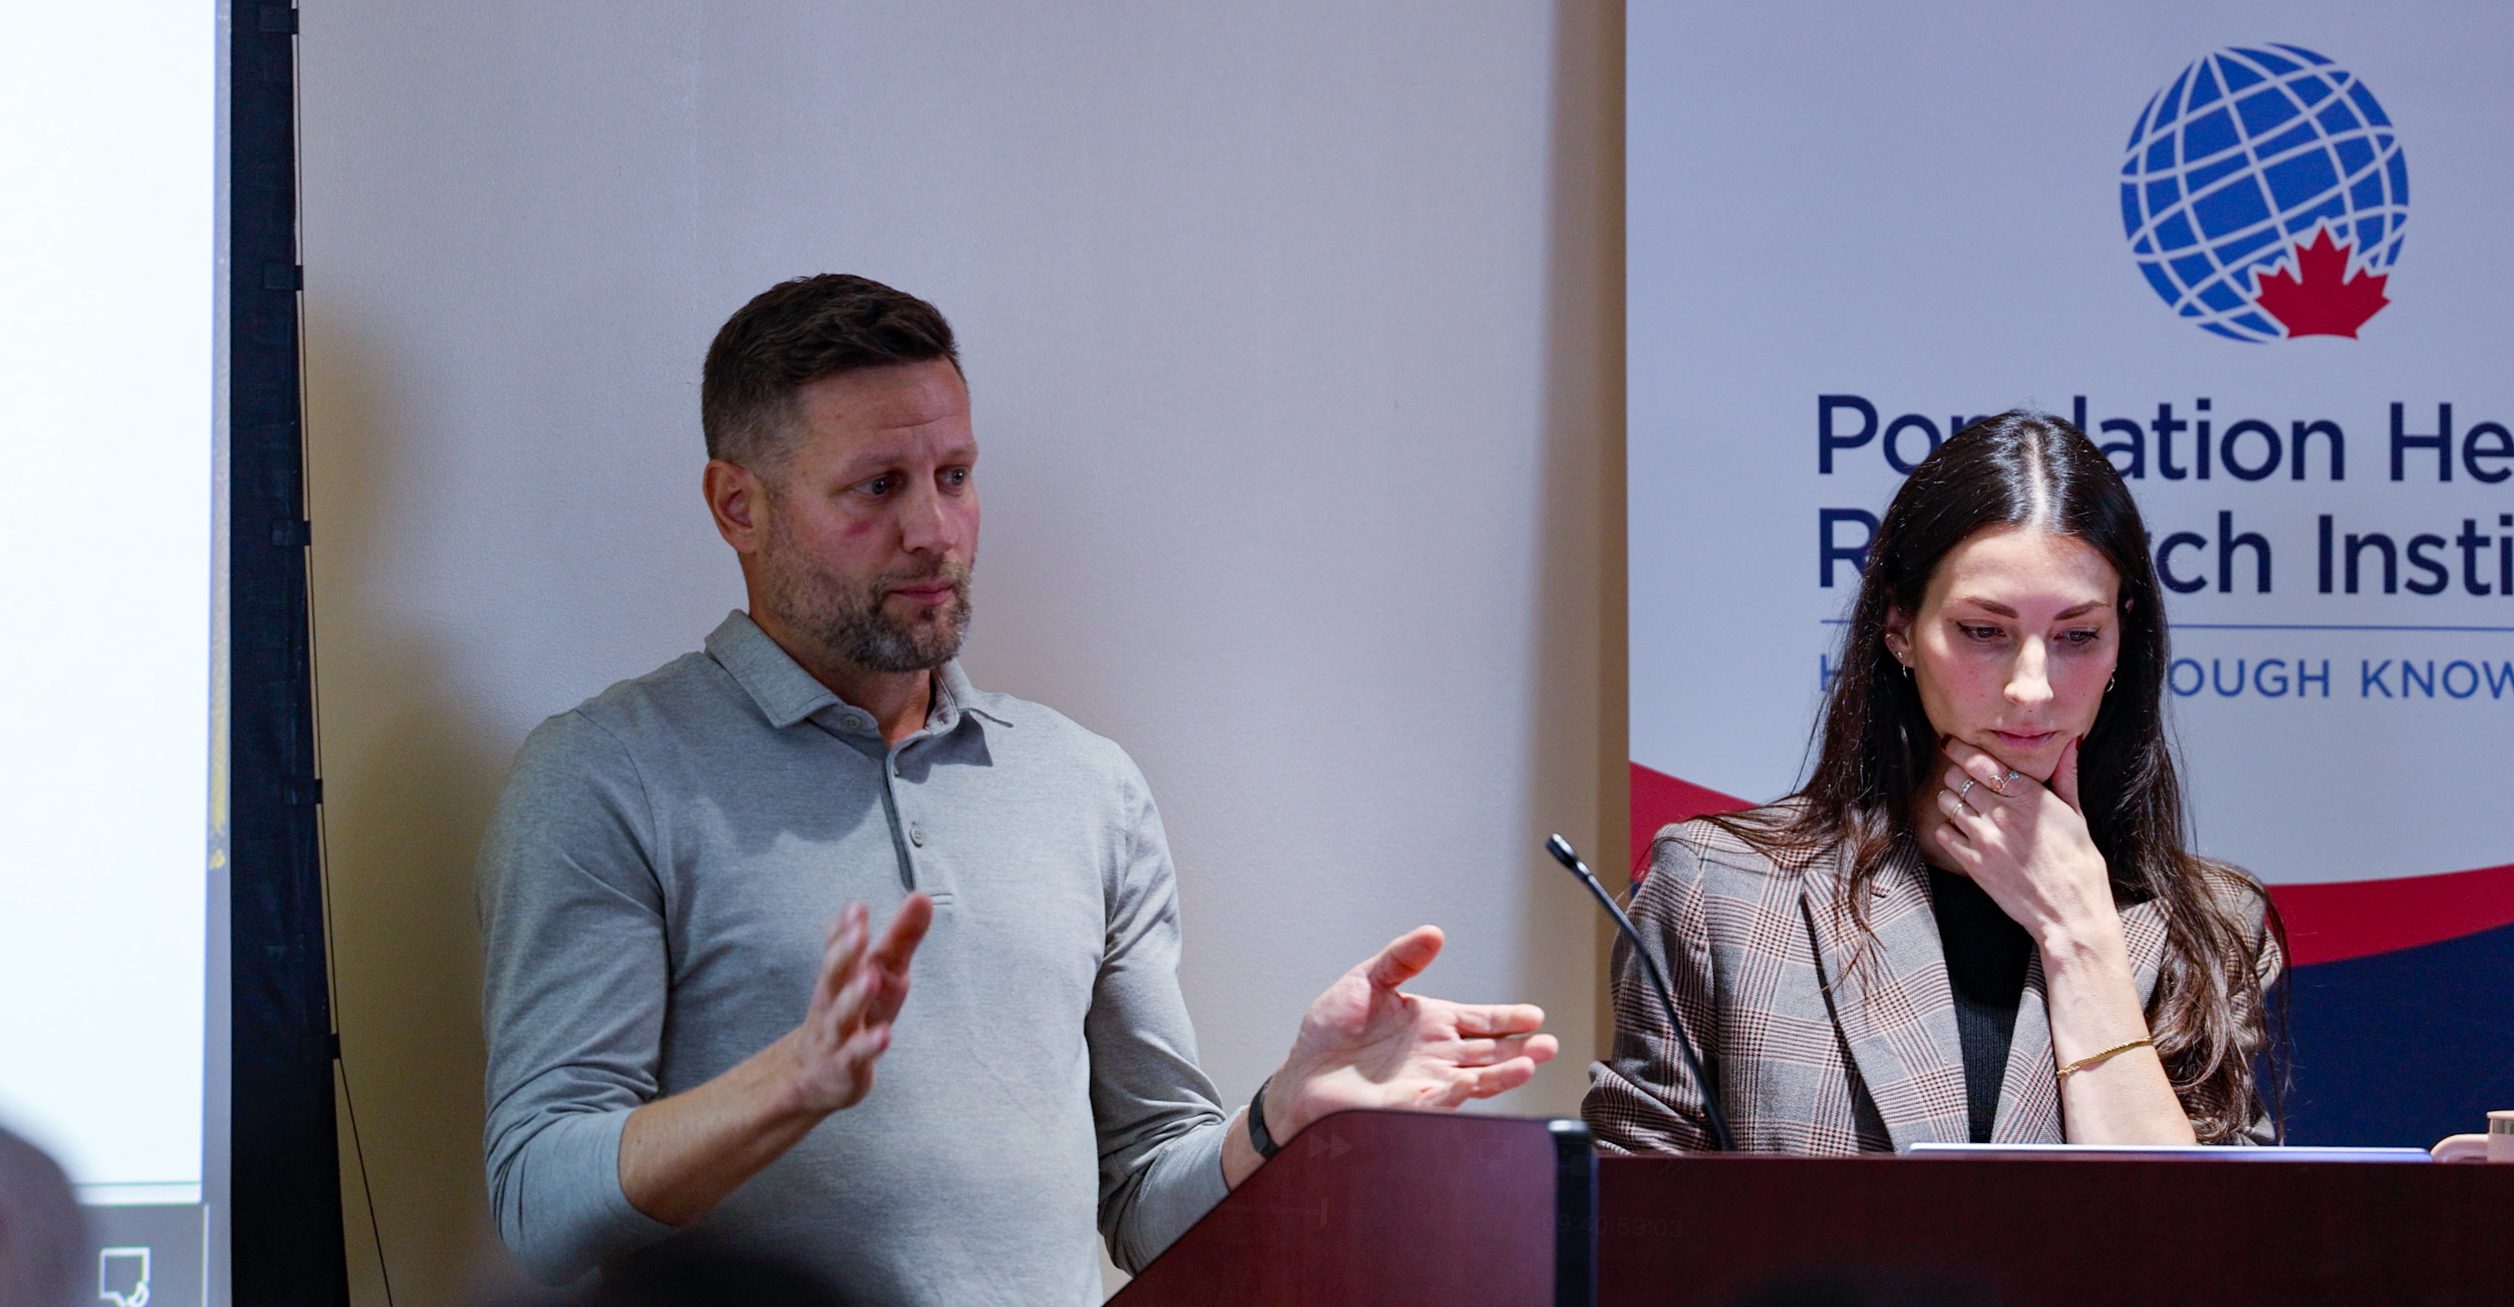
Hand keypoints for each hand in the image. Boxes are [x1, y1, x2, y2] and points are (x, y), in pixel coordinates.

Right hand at [782, 893, 933, 1114]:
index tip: (857, 908)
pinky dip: (868, 1047)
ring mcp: (837, 1035)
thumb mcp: (882, 972)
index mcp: (842, 975)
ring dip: (854, 997)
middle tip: (858, 933)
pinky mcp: (847, 1068)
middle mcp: (834, 1001)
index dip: (845, 928)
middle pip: (833, 975)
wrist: (813, 1074)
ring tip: (869, 979)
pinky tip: (883, 1036)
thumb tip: (922, 896)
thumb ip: (901, 937)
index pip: (837, 947)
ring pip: (842, 1015)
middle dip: (844, 953)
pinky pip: (856, 1057)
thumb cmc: (854, 1014)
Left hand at [1265, 926, 1558, 1141]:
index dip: (1508, 1018)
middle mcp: (1436, 1053)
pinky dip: (1467, 1090)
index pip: (1480, 1019)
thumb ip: (1401, 958)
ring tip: (1531, 1061)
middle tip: (1548, 1044)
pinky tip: (1483, 1081)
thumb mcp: (1366, 981)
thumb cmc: (1329, 1033)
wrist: (1300, 1076)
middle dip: (1521, 1047)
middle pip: (1489, 1051)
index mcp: (1431, 1022)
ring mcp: (1427, 1080)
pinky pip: (1445, 1098)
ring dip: (1505, 1072)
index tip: (1534, 1016)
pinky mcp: (1410, 1105)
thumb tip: (1433, 932)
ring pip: (1477, 1077)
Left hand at [1923, 737, 2116, 949]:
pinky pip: (1943, 833)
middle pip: (1957, 778)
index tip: (1952, 744)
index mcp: (2029, 796)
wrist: (2071, 912)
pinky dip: (1947, 829)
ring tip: (1964, 807)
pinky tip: (1962, 833)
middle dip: (1957, 776)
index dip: (1960, 749)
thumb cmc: (2079, 864)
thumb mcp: (2077, 816)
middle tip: (1963, 781)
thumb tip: (2072, 742)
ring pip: (1947, 802)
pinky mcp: (1973, 864)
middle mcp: (2003, 813)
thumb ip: (2066, 777)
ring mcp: (1985, 839)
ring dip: (1951, 801)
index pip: (1980, 761)